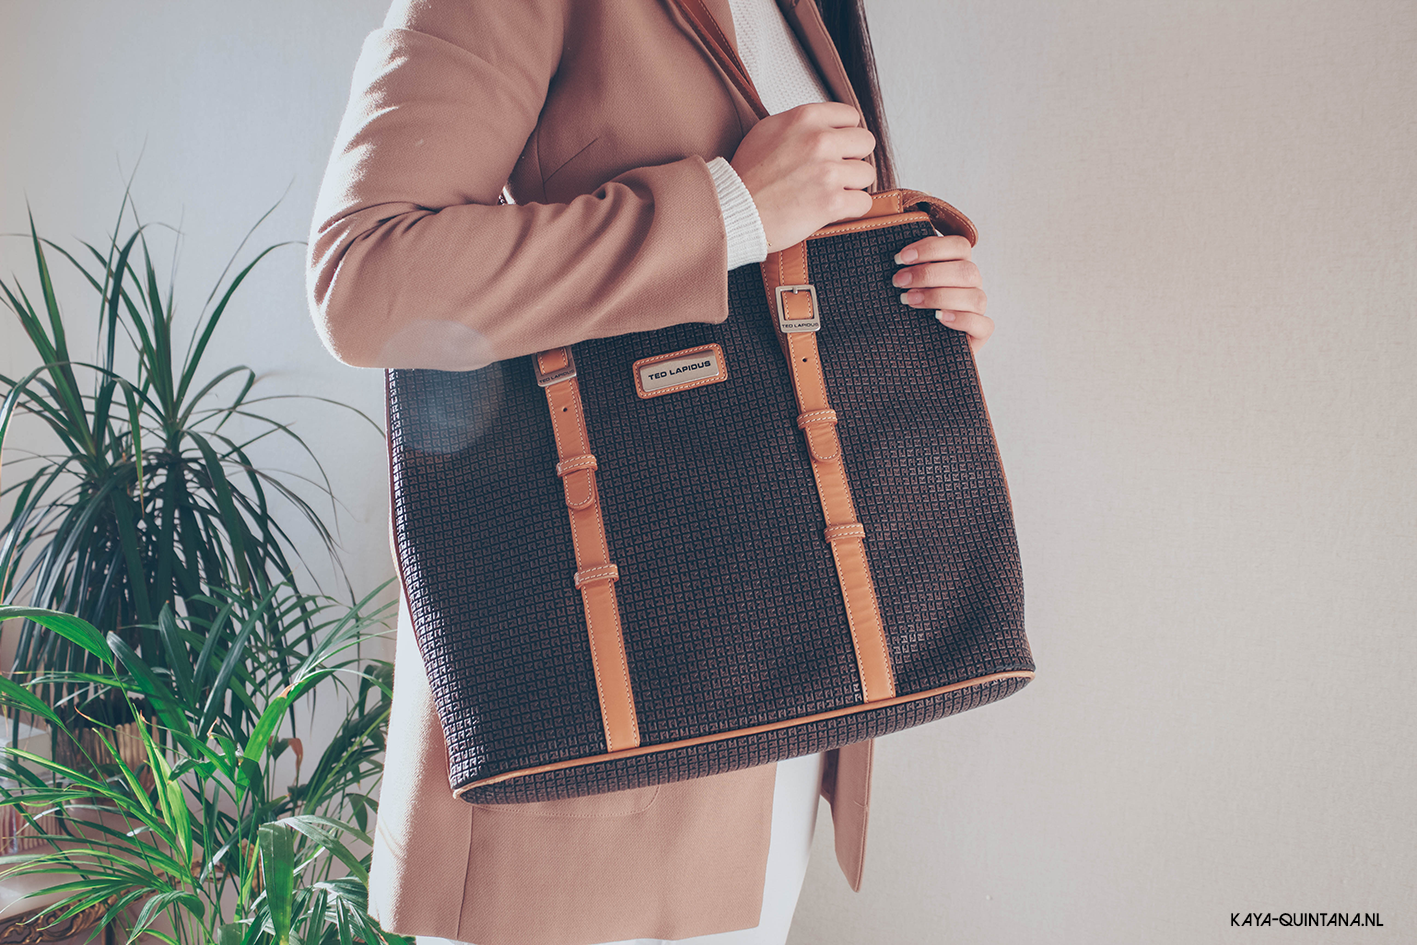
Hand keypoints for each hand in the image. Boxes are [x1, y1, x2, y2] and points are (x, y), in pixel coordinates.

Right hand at [730, 103, 875, 250]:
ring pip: (866, 174)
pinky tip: (832, 209)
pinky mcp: (832, 202)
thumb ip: (801, 124)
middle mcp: (819, 140)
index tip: (836, 149)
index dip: (844, 135)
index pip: (851, 117)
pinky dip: (851, 209)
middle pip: (865, 143)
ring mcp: (828, 172)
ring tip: (829, 191)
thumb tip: (824, 126)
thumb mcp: (768, 130)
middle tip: (835, 171)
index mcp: (805, 118)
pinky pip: (863, 202)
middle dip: (852, 158)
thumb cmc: (746, 175)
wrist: (734, 209)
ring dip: (852, 185)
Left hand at [892, 235, 991, 353]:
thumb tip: (892, 257)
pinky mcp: (980, 332)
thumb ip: (907, 268)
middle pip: (966, 270)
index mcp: (958, 265)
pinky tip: (938, 317)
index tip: (900, 258)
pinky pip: (983, 323)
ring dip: (938, 296)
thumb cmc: (908, 311)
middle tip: (899, 281)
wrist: (914, 349)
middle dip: (928, 274)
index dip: (931, 248)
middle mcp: (971, 285)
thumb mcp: (906, 285)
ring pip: (974, 296)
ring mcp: (977, 308)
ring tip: (909, 300)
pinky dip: (961, 319)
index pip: (958, 246)